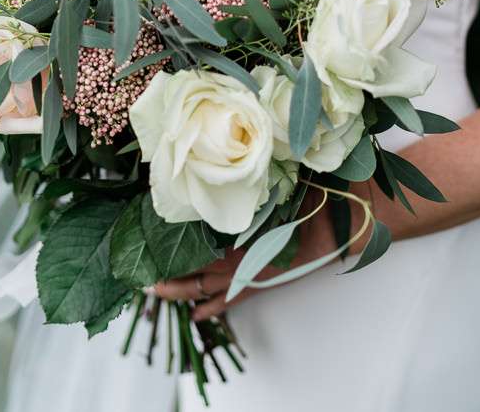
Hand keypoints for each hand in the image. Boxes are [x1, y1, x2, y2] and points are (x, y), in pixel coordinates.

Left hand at [153, 193, 341, 320]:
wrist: (343, 222)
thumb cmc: (308, 196)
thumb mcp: (274, 181)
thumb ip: (246, 183)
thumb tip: (211, 163)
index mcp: (235, 233)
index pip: (190, 241)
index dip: (164, 240)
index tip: (140, 234)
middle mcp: (236, 256)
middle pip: (189, 267)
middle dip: (162, 271)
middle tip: (136, 272)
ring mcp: (247, 273)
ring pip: (202, 286)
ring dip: (178, 291)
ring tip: (152, 292)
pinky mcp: (260, 283)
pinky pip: (229, 300)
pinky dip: (211, 308)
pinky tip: (196, 315)